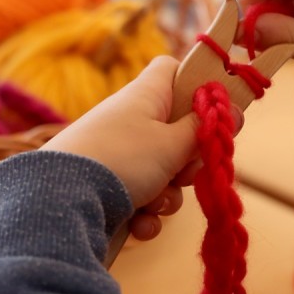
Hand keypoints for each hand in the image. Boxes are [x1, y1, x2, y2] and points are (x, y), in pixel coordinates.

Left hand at [40, 56, 242, 241]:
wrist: (60, 202)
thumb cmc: (121, 160)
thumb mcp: (172, 144)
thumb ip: (205, 128)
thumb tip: (233, 108)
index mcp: (144, 97)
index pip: (172, 70)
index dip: (196, 84)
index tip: (213, 109)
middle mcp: (128, 121)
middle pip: (175, 131)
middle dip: (187, 161)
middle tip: (185, 171)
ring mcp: (115, 155)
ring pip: (161, 172)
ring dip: (167, 195)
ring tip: (153, 202)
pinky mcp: (104, 188)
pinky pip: (140, 198)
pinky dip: (143, 214)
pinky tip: (137, 223)